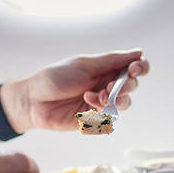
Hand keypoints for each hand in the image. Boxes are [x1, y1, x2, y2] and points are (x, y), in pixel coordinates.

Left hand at [2, 49, 148, 131]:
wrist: (33, 101)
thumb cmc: (54, 78)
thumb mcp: (84, 65)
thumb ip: (112, 61)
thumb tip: (138, 52)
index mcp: (105, 68)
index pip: (133, 67)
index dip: (140, 68)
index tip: (135, 69)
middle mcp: (106, 84)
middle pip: (132, 86)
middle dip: (126, 86)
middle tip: (109, 86)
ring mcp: (100, 103)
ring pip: (124, 104)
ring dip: (115, 99)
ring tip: (97, 96)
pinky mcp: (94, 119)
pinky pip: (109, 118)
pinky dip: (101, 111)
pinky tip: (86, 104)